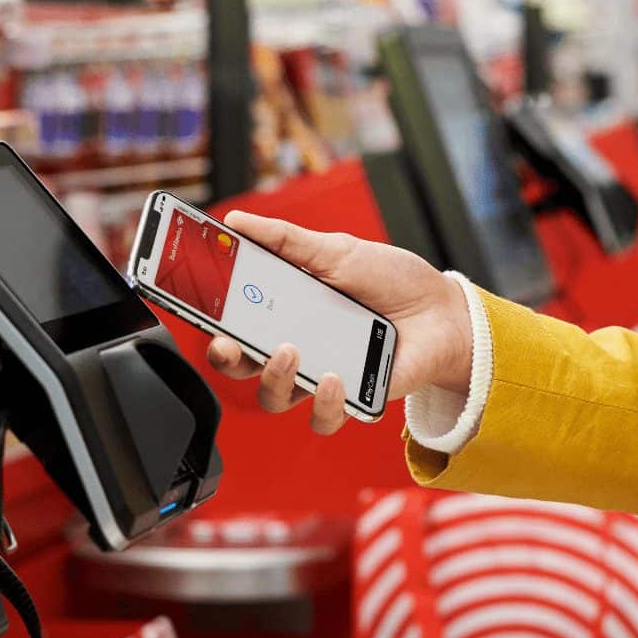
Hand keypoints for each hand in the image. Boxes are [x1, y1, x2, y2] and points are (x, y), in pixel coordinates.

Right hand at [206, 211, 473, 434]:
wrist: (445, 311)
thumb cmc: (394, 282)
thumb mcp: (339, 250)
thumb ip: (287, 241)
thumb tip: (236, 222)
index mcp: (287, 310)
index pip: (235, 319)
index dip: (208, 317)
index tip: (193, 303)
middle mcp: (298, 346)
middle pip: (243, 365)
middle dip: (226, 356)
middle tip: (229, 342)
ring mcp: (322, 375)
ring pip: (275, 396)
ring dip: (273, 377)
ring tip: (291, 350)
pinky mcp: (352, 398)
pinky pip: (324, 415)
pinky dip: (324, 401)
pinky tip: (335, 377)